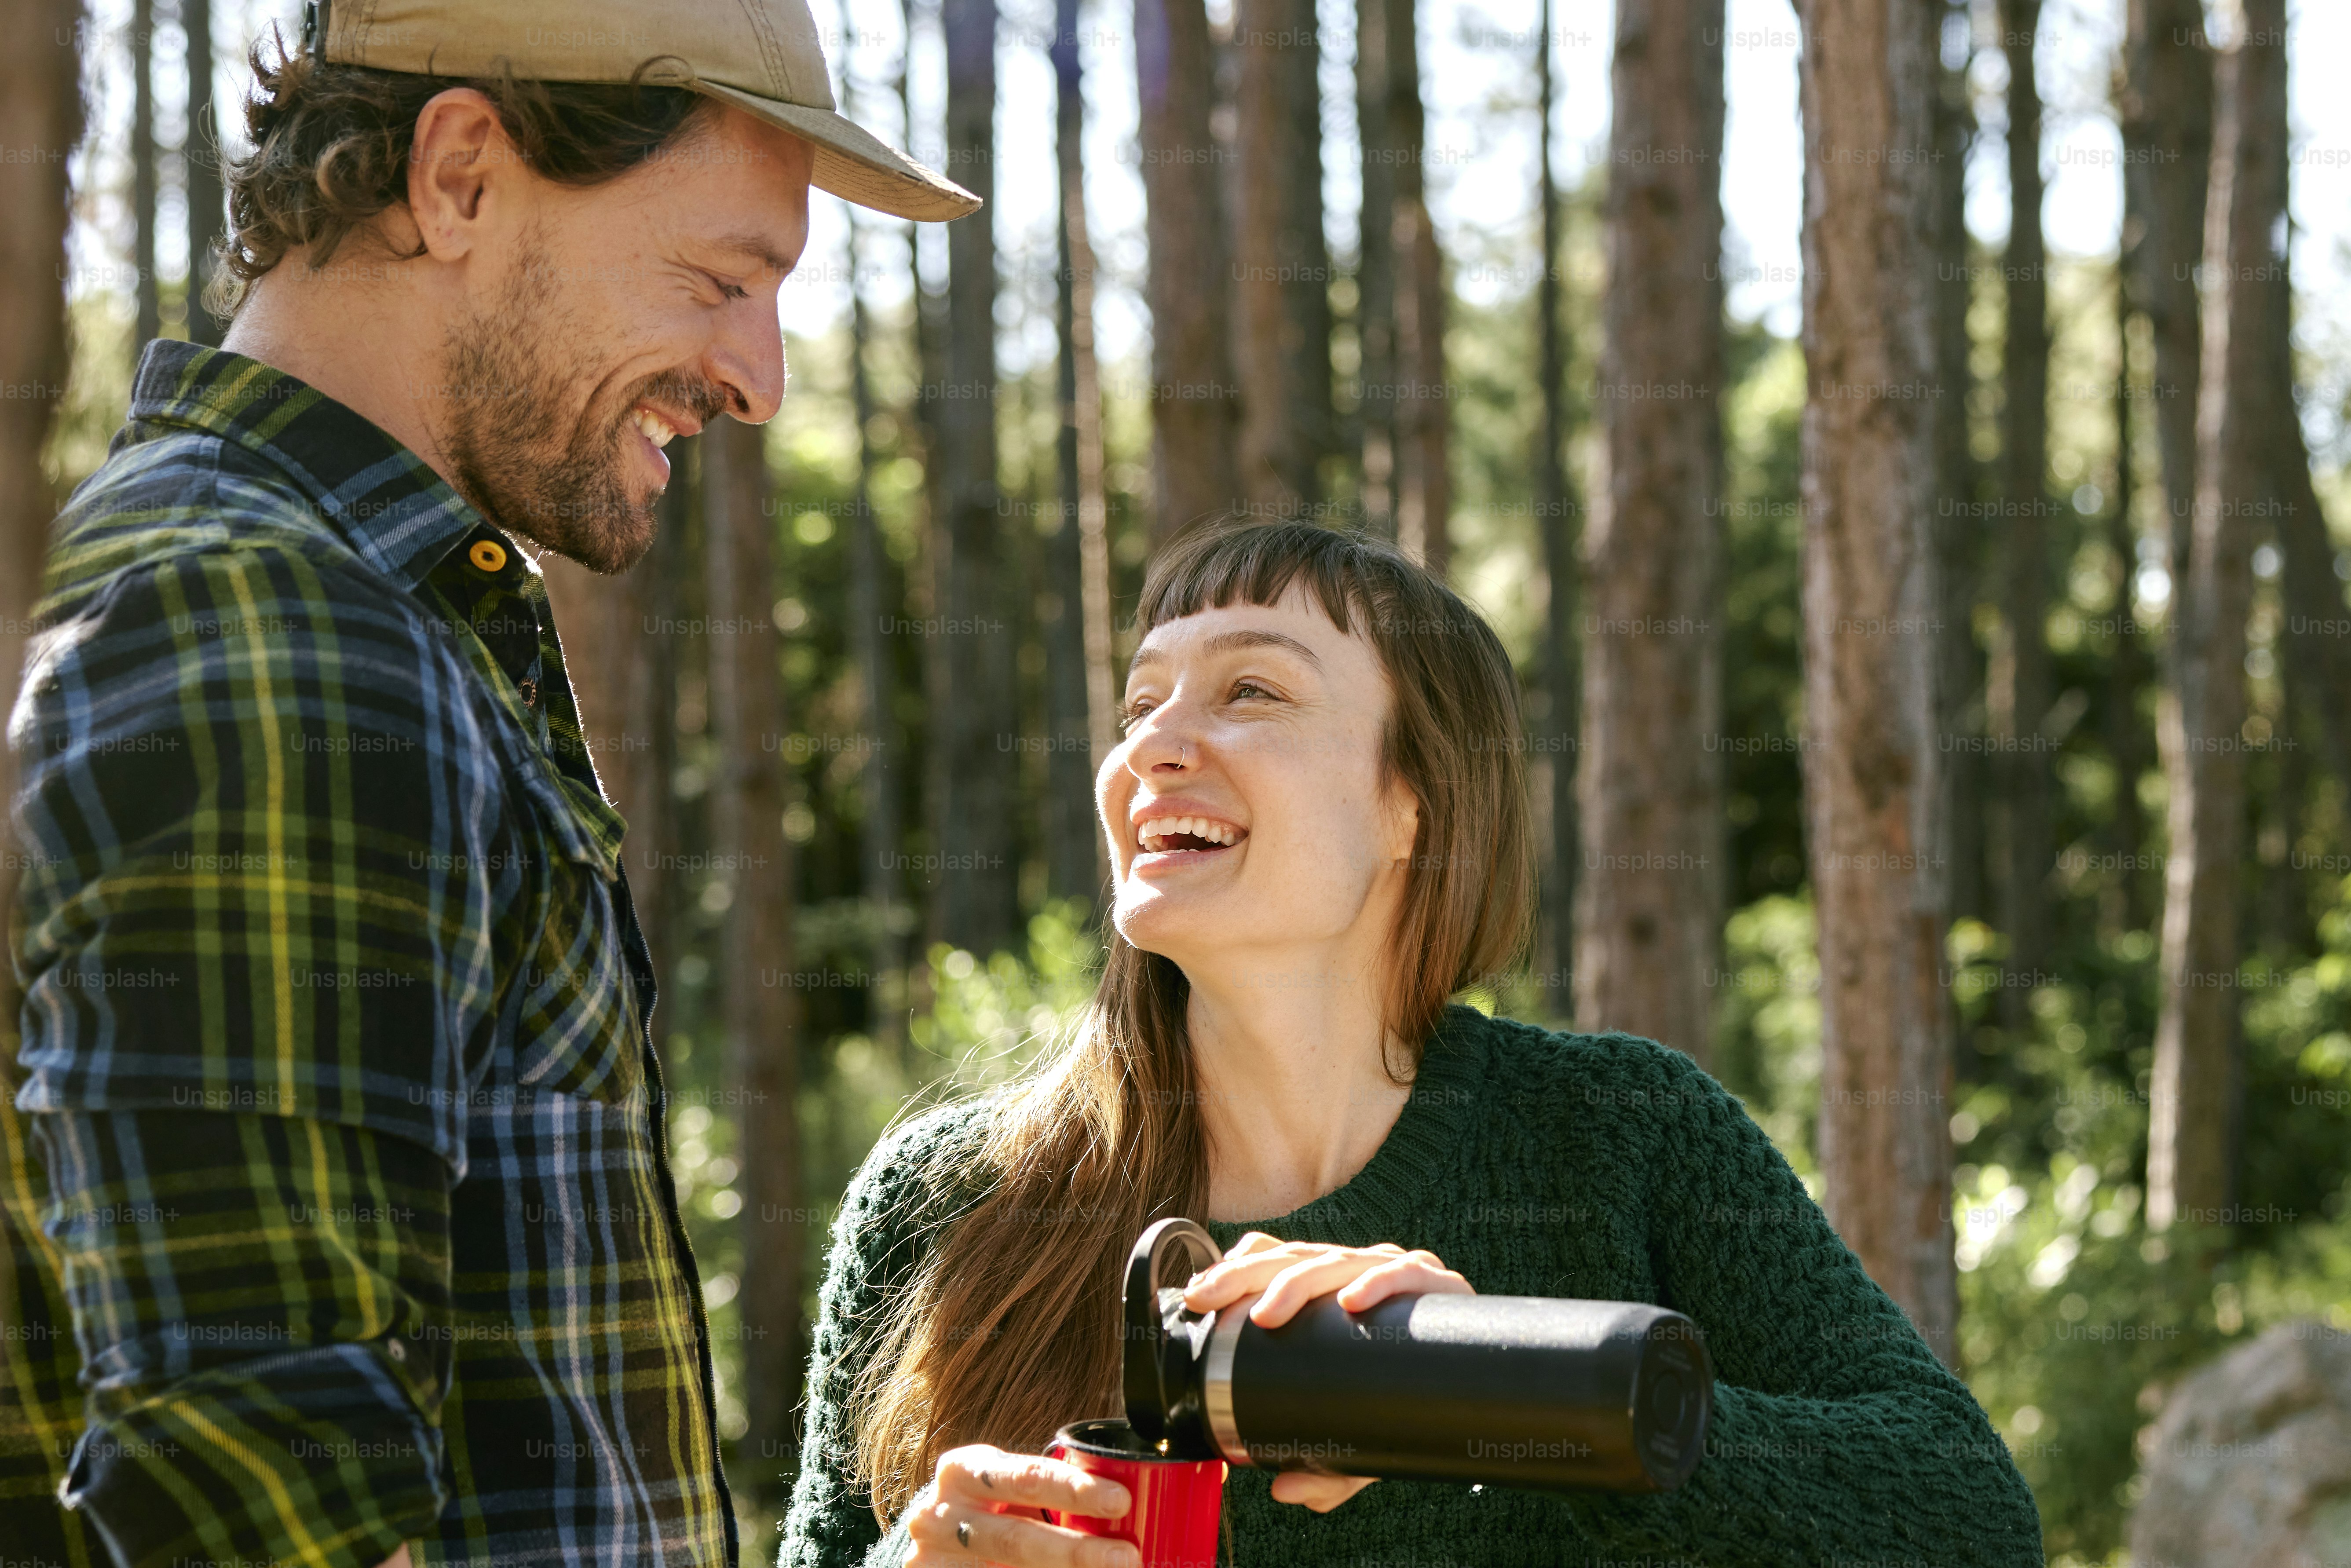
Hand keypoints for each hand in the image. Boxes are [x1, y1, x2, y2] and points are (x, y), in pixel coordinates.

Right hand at [906, 1442, 1141, 1567]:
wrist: (932, 1547)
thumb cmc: (982, 1511)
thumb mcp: (1003, 1492)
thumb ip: (1045, 1495)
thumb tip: (1123, 1509)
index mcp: (964, 1471)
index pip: (1025, 1475)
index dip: (1074, 1489)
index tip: (1120, 1500)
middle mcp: (941, 1513)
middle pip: (1015, 1536)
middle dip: (1075, 1550)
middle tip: (1125, 1556)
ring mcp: (932, 1557)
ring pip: (1007, 1567)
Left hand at [1180, 1232, 1473, 1512]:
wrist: (1482, 1371)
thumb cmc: (1406, 1390)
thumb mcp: (1358, 1431)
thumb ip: (1324, 1466)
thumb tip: (1283, 1490)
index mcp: (1328, 1288)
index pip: (1272, 1261)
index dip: (1231, 1272)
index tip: (1196, 1298)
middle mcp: (1356, 1271)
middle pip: (1292, 1257)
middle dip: (1244, 1276)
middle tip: (1210, 1301)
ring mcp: (1395, 1270)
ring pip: (1336, 1260)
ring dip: (1298, 1283)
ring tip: (1267, 1313)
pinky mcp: (1437, 1283)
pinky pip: (1404, 1272)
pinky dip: (1377, 1282)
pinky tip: (1352, 1301)